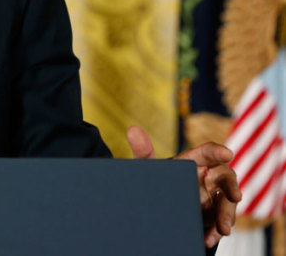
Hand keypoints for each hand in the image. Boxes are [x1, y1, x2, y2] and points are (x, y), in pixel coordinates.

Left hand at [126, 125, 240, 248]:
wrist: (163, 206)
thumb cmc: (163, 180)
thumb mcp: (152, 169)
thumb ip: (143, 151)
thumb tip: (132, 130)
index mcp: (196, 161)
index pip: (208, 153)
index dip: (218, 151)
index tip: (227, 153)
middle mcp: (210, 177)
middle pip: (226, 179)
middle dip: (232, 188)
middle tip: (235, 196)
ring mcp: (215, 197)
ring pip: (227, 204)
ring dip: (227, 216)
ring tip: (223, 228)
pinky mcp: (215, 216)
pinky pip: (219, 224)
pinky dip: (215, 232)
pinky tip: (207, 238)